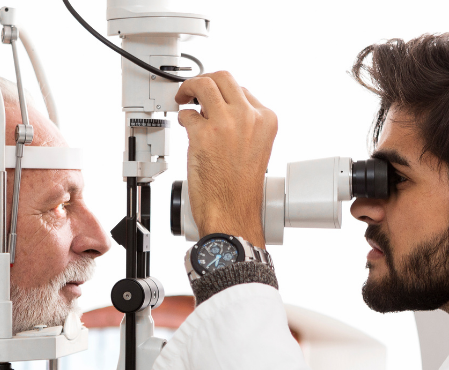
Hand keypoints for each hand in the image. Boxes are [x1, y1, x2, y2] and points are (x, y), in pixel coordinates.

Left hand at [175, 71, 277, 248]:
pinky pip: (187, 113)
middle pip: (223, 77)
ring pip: (204, 84)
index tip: (214, 101)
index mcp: (265, 120)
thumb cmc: (241, 189)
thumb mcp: (256, 147)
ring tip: (183, 98)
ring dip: (188, 88)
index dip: (224, 95)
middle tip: (194, 90)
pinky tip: (185, 126)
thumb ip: (243, 124)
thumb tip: (220, 108)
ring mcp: (225, 123)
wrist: (232, 211)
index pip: (243, 91)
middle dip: (205, 80)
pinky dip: (183, 117)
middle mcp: (248, 117)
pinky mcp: (203, 134)